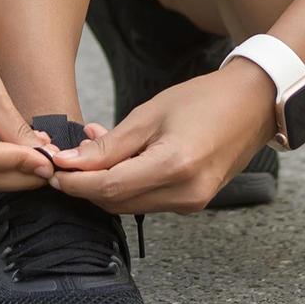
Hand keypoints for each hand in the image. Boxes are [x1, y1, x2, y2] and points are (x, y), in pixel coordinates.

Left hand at [46, 63, 277, 214]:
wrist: (253, 105)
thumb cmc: (204, 99)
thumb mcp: (150, 114)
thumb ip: (109, 145)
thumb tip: (70, 162)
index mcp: (173, 167)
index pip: (108, 188)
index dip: (74, 183)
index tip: (51, 170)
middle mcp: (184, 194)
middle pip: (116, 202)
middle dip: (85, 185)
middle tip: (64, 160)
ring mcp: (191, 203)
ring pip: (130, 204)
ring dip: (104, 183)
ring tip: (92, 150)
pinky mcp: (193, 202)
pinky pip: (148, 199)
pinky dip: (127, 184)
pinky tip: (119, 158)